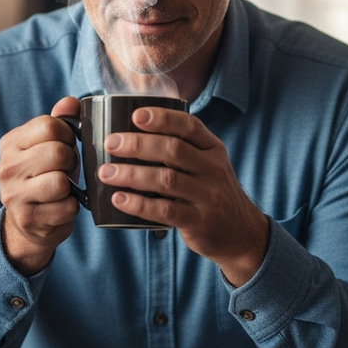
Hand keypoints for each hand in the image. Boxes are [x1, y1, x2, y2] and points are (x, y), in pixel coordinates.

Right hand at [0, 96, 80, 275]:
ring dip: (70, 186)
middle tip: (66, 169)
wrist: (29, 221)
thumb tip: (71, 102)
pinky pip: (67, 207)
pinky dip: (71, 208)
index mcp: (11, 143)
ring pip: (60, 181)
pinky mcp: (27, 219)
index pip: (50, 125)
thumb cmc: (44, 176)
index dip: (68, 134)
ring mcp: (14, 195)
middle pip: (58, 153)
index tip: (66, 144)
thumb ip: (59, 121)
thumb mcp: (48, 145)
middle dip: (71, 161)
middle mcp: (7, 167)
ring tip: (63, 188)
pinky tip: (60, 206)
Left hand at [98, 107, 269, 285]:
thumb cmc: (211, 192)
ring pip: (166, 179)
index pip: (189, 126)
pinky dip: (139, 205)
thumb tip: (132, 131)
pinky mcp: (199, 222)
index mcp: (213, 149)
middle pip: (173, 150)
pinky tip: (119, 199)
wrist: (241, 232)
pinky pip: (166, 211)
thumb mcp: (207, 164)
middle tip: (111, 143)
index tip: (136, 115)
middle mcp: (213, 169)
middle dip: (138, 144)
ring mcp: (208, 196)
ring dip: (132, 174)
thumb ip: (182, 149)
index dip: (162, 118)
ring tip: (106, 173)